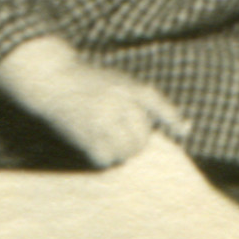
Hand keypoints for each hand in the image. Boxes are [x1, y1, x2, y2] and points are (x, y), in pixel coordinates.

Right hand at [0, 37, 190, 166]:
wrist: (54, 80)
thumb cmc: (91, 83)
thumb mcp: (121, 81)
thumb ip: (147, 101)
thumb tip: (185, 128)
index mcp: (128, 87)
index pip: (156, 103)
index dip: (172, 119)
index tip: (184, 130)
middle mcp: (117, 103)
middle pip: (141, 137)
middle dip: (138, 141)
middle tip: (128, 137)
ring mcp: (101, 120)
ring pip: (125, 151)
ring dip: (123, 152)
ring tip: (114, 142)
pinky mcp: (85, 134)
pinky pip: (104, 158)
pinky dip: (106, 158)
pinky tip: (102, 148)